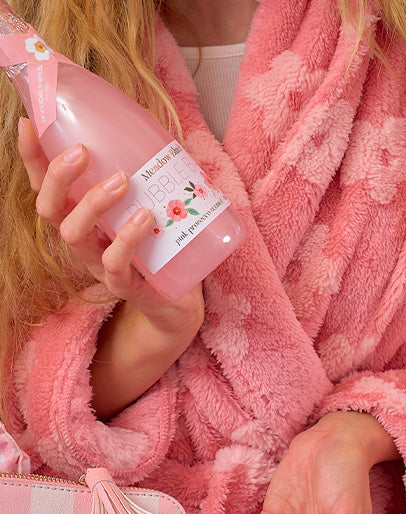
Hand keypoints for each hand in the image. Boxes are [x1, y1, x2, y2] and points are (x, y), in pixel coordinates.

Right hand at [18, 121, 203, 417]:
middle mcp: (83, 241)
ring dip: (93, 203)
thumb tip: (152, 128)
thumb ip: (144, 175)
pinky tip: (144, 218)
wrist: (181, 303)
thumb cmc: (162, 247)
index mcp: (82, 218)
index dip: (32, 157)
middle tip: (82, 151)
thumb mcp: (149, 205)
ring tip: (121, 180)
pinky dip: (127, 239)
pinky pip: (116, 264)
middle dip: (58, 177)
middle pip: (50, 209)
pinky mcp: (126, 286)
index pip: (45, 186)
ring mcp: (100, 266)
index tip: (29, 123)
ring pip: (75, 234)